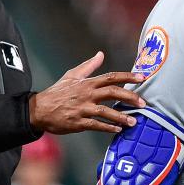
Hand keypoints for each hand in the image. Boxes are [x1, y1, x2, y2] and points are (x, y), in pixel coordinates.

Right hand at [29, 52, 145, 134]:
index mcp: (87, 82)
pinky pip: (96, 125)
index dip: (127, 77)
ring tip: (134, 122)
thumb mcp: (72, 75)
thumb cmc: (57, 92)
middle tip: (143, 103)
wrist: (39, 109)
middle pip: (112, 92)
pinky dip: (107, 128)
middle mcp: (87, 94)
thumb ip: (89, 65)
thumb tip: (101, 54)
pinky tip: (117, 130)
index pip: (111, 77)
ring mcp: (82, 109)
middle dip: (129, 97)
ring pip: (106, 111)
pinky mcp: (78, 122)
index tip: (142, 78)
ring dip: (121, 117)